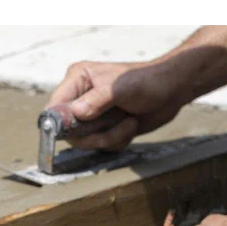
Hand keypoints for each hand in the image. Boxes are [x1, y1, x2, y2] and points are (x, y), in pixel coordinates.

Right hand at [46, 59, 184, 150]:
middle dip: (94, 135)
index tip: (74, 132)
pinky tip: (131, 125)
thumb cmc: (146, 81)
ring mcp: (94, 115)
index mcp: (78, 79)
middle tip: (113, 127)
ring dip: (111, 137)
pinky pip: (105, 145)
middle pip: (70, 130)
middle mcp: (82, 98)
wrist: (171, 91)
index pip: (55, 106)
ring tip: (129, 122)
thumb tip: (75, 113)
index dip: (60, 122)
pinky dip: (120, 140)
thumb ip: (96, 100)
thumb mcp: (119, 89)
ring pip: (89, 141)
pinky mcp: (108, 128)